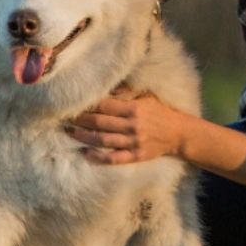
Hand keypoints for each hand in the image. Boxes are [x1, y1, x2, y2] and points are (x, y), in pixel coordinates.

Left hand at [67, 83, 185, 165]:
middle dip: (81, 120)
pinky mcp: (136, 155)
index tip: (74, 105)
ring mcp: (134, 142)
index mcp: (134, 108)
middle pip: (100, 122)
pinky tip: (85, 153)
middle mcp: (133, 125)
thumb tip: (107, 87)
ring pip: (103, 140)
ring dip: (84, 136)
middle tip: (66, 118)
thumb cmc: (161, 112)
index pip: (105, 106)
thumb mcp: (147, 97)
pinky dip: (98, 156)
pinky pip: (113, 158)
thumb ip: (127, 93)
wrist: (179, 133)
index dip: (88, 106)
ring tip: (70, 132)